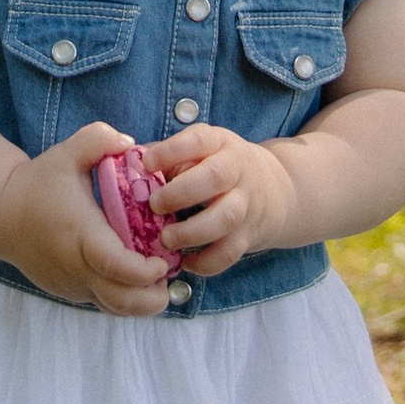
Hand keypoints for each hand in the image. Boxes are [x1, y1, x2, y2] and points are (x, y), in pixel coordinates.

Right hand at [0, 120, 177, 317]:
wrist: (0, 214)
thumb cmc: (38, 183)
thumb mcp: (66, 153)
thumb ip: (99, 139)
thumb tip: (132, 144)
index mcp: (80, 235)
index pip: (117, 266)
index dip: (146, 272)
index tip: (163, 261)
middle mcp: (76, 266)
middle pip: (122, 301)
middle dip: (153, 299)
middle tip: (170, 279)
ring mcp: (71, 284)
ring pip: (113, 309)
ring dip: (141, 302)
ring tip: (158, 282)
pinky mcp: (69, 292)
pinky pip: (102, 303)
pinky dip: (123, 298)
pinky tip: (135, 279)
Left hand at [144, 122, 295, 279]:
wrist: (276, 190)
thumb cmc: (220, 167)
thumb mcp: (203, 149)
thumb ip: (168, 156)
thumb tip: (128, 164)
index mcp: (220, 143)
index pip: (197, 141)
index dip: (171, 151)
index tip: (146, 163)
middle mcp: (237, 170)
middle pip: (215, 178)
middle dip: (180, 193)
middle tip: (154, 205)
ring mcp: (246, 204)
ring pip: (225, 218)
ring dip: (192, 231)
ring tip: (165, 239)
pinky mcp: (250, 235)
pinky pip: (230, 252)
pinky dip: (207, 262)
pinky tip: (186, 263)